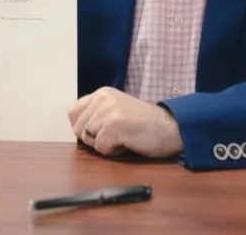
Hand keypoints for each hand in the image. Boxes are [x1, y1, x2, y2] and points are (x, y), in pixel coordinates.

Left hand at [68, 87, 182, 157]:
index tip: (98, 133)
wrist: (172, 127)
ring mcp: (108, 111)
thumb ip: (98, 113)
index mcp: (102, 93)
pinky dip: (113, 152)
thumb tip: (78, 129)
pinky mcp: (114, 126)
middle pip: (78, 128)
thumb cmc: (146, 123)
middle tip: (115, 136)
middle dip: (93, 139)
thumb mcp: (118, 109)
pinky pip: (100, 148)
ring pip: (88, 139)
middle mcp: (103, 98)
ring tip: (122, 139)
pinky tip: (127, 144)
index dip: (82, 128)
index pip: (73, 113)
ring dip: (103, 145)